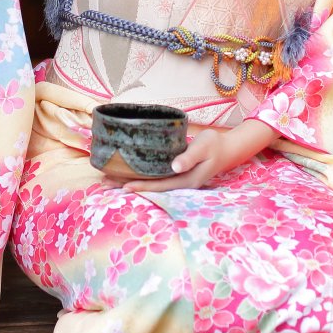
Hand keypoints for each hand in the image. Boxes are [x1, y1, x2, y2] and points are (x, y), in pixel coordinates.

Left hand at [106, 120, 276, 193]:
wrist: (227, 149)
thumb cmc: (215, 145)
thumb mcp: (204, 147)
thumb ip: (190, 156)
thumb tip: (174, 167)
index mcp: (186, 180)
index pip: (159, 185)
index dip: (141, 185)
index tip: (123, 185)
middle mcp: (180, 184)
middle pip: (151, 187)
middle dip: (129, 184)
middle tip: (105, 182)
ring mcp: (179, 180)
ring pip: (152, 183)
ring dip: (132, 181)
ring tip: (110, 179)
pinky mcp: (177, 174)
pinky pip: (156, 178)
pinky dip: (141, 176)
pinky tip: (129, 172)